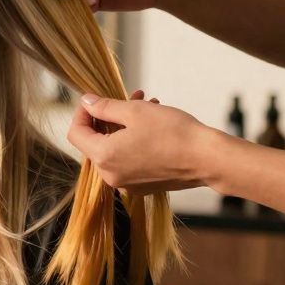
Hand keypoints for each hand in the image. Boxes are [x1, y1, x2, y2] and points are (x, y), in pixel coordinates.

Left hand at [66, 90, 217, 194]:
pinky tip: (154, 125)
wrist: (207, 159)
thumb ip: (104, 107)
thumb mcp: (134, 112)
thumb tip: (86, 101)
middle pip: (96, 141)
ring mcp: (126, 183)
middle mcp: (111, 175)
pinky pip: (129, 160)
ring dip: (126, 126)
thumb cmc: (173, 133)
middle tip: (131, 98)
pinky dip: (135, 141)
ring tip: (148, 105)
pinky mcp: (142, 186)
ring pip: (115, 148)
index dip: (82, 113)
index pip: (76, 134)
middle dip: (110, 116)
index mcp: (104, 157)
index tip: (93, 99)